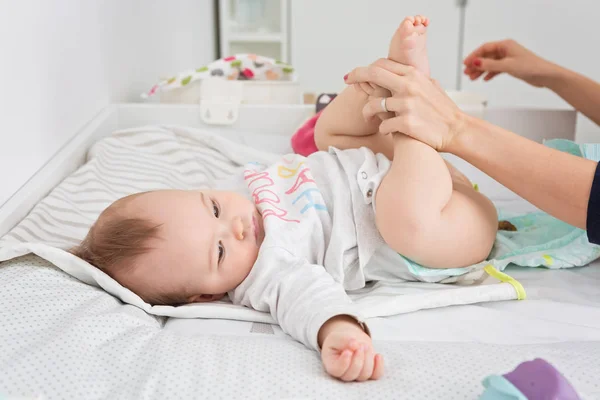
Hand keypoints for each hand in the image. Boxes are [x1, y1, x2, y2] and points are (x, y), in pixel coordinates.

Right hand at [319, 316, 383, 381]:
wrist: (351, 342)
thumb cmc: (340, 341)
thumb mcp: (337, 337)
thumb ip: (343, 340)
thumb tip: (355, 345)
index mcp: (332, 365)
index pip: (337, 370)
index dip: (344, 363)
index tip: (348, 351)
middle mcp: (344, 374)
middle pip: (351, 374)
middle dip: (358, 359)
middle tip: (360, 345)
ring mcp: (357, 375)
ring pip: (364, 374)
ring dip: (367, 359)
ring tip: (366, 346)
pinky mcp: (369, 373)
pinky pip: (376, 375)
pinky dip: (379, 367)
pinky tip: (378, 356)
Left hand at [345, 58, 465, 151]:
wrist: (456, 130)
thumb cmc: (443, 109)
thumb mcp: (430, 85)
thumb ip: (413, 78)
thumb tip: (399, 71)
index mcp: (413, 75)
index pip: (382, 64)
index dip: (365, 68)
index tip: (355, 75)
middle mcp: (408, 86)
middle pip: (373, 74)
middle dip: (356, 76)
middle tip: (347, 81)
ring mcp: (406, 105)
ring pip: (373, 105)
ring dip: (367, 112)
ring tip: (368, 117)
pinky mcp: (406, 123)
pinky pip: (383, 125)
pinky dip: (383, 129)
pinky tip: (388, 131)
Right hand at [463, 39, 556, 86]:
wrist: (545, 75)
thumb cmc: (531, 66)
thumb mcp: (507, 66)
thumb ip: (490, 65)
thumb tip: (475, 62)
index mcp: (505, 45)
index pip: (485, 48)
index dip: (474, 56)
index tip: (466, 63)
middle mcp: (506, 50)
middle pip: (486, 56)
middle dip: (476, 64)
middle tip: (467, 72)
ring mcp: (508, 58)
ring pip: (490, 63)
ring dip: (481, 70)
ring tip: (473, 78)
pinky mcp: (511, 66)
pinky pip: (496, 69)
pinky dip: (490, 73)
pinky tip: (485, 79)